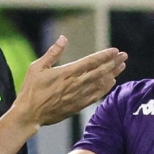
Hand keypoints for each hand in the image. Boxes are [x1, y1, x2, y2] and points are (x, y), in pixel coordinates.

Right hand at [11, 36, 125, 127]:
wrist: (29, 114)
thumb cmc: (30, 89)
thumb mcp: (37, 67)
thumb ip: (53, 53)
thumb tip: (63, 38)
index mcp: (66, 73)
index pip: (90, 62)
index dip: (104, 56)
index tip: (115, 50)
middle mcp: (74, 84)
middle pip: (99, 72)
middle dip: (113, 63)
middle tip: (124, 56)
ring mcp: (77, 96)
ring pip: (100, 84)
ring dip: (112, 75)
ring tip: (121, 67)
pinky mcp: (77, 106)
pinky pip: (95, 96)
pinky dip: (105, 89)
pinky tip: (111, 84)